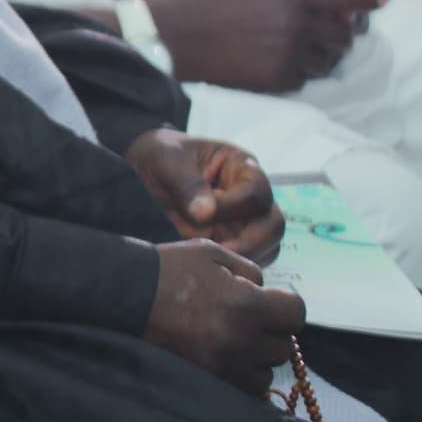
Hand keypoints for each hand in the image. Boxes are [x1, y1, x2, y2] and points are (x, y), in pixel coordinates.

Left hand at [127, 130, 284, 262]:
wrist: (147, 169)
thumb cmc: (162, 155)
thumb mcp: (167, 160)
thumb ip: (187, 185)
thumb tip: (207, 215)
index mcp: (243, 167)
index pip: (257, 192)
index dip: (234, 207)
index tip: (203, 214)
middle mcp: (252, 195)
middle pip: (273, 224)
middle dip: (250, 243)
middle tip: (217, 252)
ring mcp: (246, 220)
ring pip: (267, 248)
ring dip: (243, 258)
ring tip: (212, 262)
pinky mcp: (233, 240)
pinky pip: (247, 259)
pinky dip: (233, 266)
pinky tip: (208, 266)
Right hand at [142, 241, 305, 395]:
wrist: (126, 297)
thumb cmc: (170, 269)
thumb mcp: (213, 254)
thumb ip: (251, 272)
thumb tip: (268, 294)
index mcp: (246, 304)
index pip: (297, 314)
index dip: (286, 305)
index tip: (270, 301)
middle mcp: (240, 340)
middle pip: (283, 347)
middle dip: (271, 330)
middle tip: (248, 317)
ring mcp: (224, 365)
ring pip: (266, 372)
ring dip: (258, 356)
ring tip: (234, 338)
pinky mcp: (209, 380)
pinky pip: (245, 388)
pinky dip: (241, 374)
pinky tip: (224, 354)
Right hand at [144, 0, 383, 92]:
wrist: (178, 36)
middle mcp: (296, 28)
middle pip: (346, 34)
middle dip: (344, 29)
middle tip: (331, 25)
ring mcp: (288, 57)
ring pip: (329, 60)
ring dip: (323, 51)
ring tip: (300, 42)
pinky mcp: (277, 81)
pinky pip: (307, 77)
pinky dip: (301, 68)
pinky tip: (279, 57)